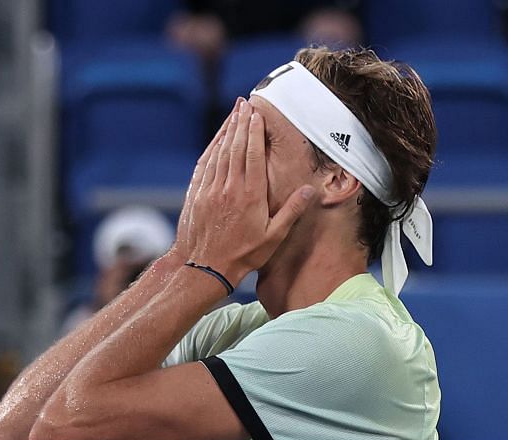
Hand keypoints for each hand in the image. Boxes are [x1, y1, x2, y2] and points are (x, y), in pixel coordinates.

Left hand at [174, 99, 316, 284]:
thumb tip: (310, 191)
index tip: (256, 113)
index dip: (254, 131)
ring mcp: (210, 189)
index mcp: (250, 196)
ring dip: (226, 130)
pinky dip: (212, 147)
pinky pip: (205, 163)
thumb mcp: (273, 238)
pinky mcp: (196, 194)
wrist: (204, 268)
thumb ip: (291, 212)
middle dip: (240, 122)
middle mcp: (229, 187)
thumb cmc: (242, 256)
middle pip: (235, 147)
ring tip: (233, 113)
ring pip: (219, 152)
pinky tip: (217, 138)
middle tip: (245, 103)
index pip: (252, 154)